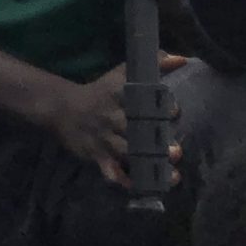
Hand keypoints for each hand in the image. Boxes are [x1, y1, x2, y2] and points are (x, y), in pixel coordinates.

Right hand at [28, 58, 187, 187]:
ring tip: (170, 175)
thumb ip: (154, 64)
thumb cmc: (100, 91)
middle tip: (176, 152)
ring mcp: (103, 138)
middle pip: (133, 130)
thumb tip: (182, 59)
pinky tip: (138, 186)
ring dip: (147, 165)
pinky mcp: (95, 155)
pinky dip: (122, 180)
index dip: (156, 105)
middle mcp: (111, 117)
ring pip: (126, 154)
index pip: (137, 98)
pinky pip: (109, 171)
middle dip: (154, 142)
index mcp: (117, 95)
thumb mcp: (122, 74)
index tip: (173, 112)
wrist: (62, 108)